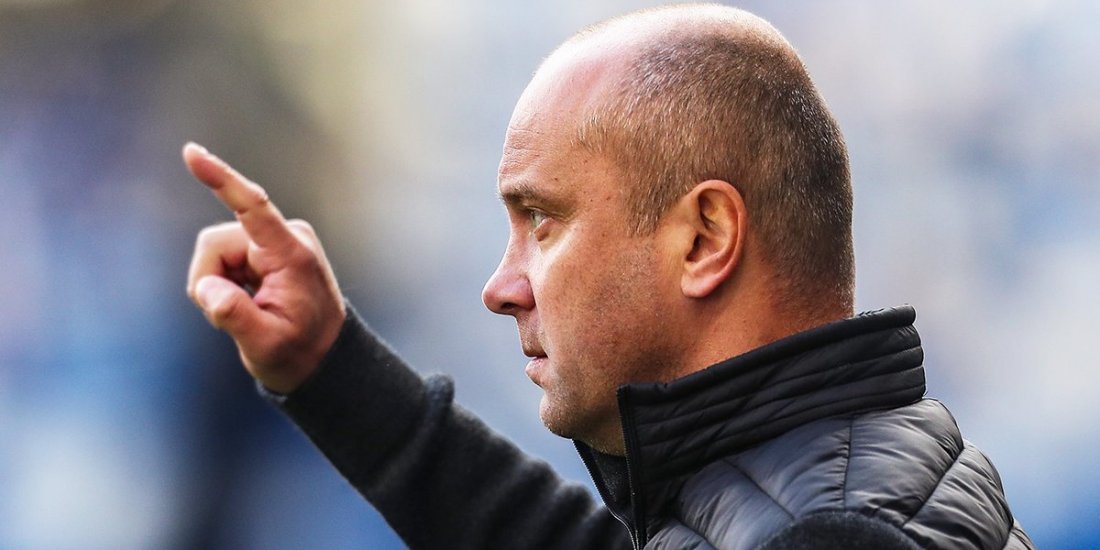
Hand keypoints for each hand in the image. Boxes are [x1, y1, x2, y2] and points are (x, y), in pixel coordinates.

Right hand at [183, 142, 345, 392]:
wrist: (322, 357)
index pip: (253, 207)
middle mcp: (285, 237)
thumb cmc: (300, 354)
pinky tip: (248, 301)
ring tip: (247, 311)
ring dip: (217, 286)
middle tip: (231, 317)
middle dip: (210, 282)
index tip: (191, 153)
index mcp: (292, 253)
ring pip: (213, 253)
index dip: (222, 179)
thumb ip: (235, 316)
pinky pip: (222, 259)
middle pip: (214, 244)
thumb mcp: (266, 345)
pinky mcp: (264, 248)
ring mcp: (274, 242)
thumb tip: (208, 291)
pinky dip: (224, 285)